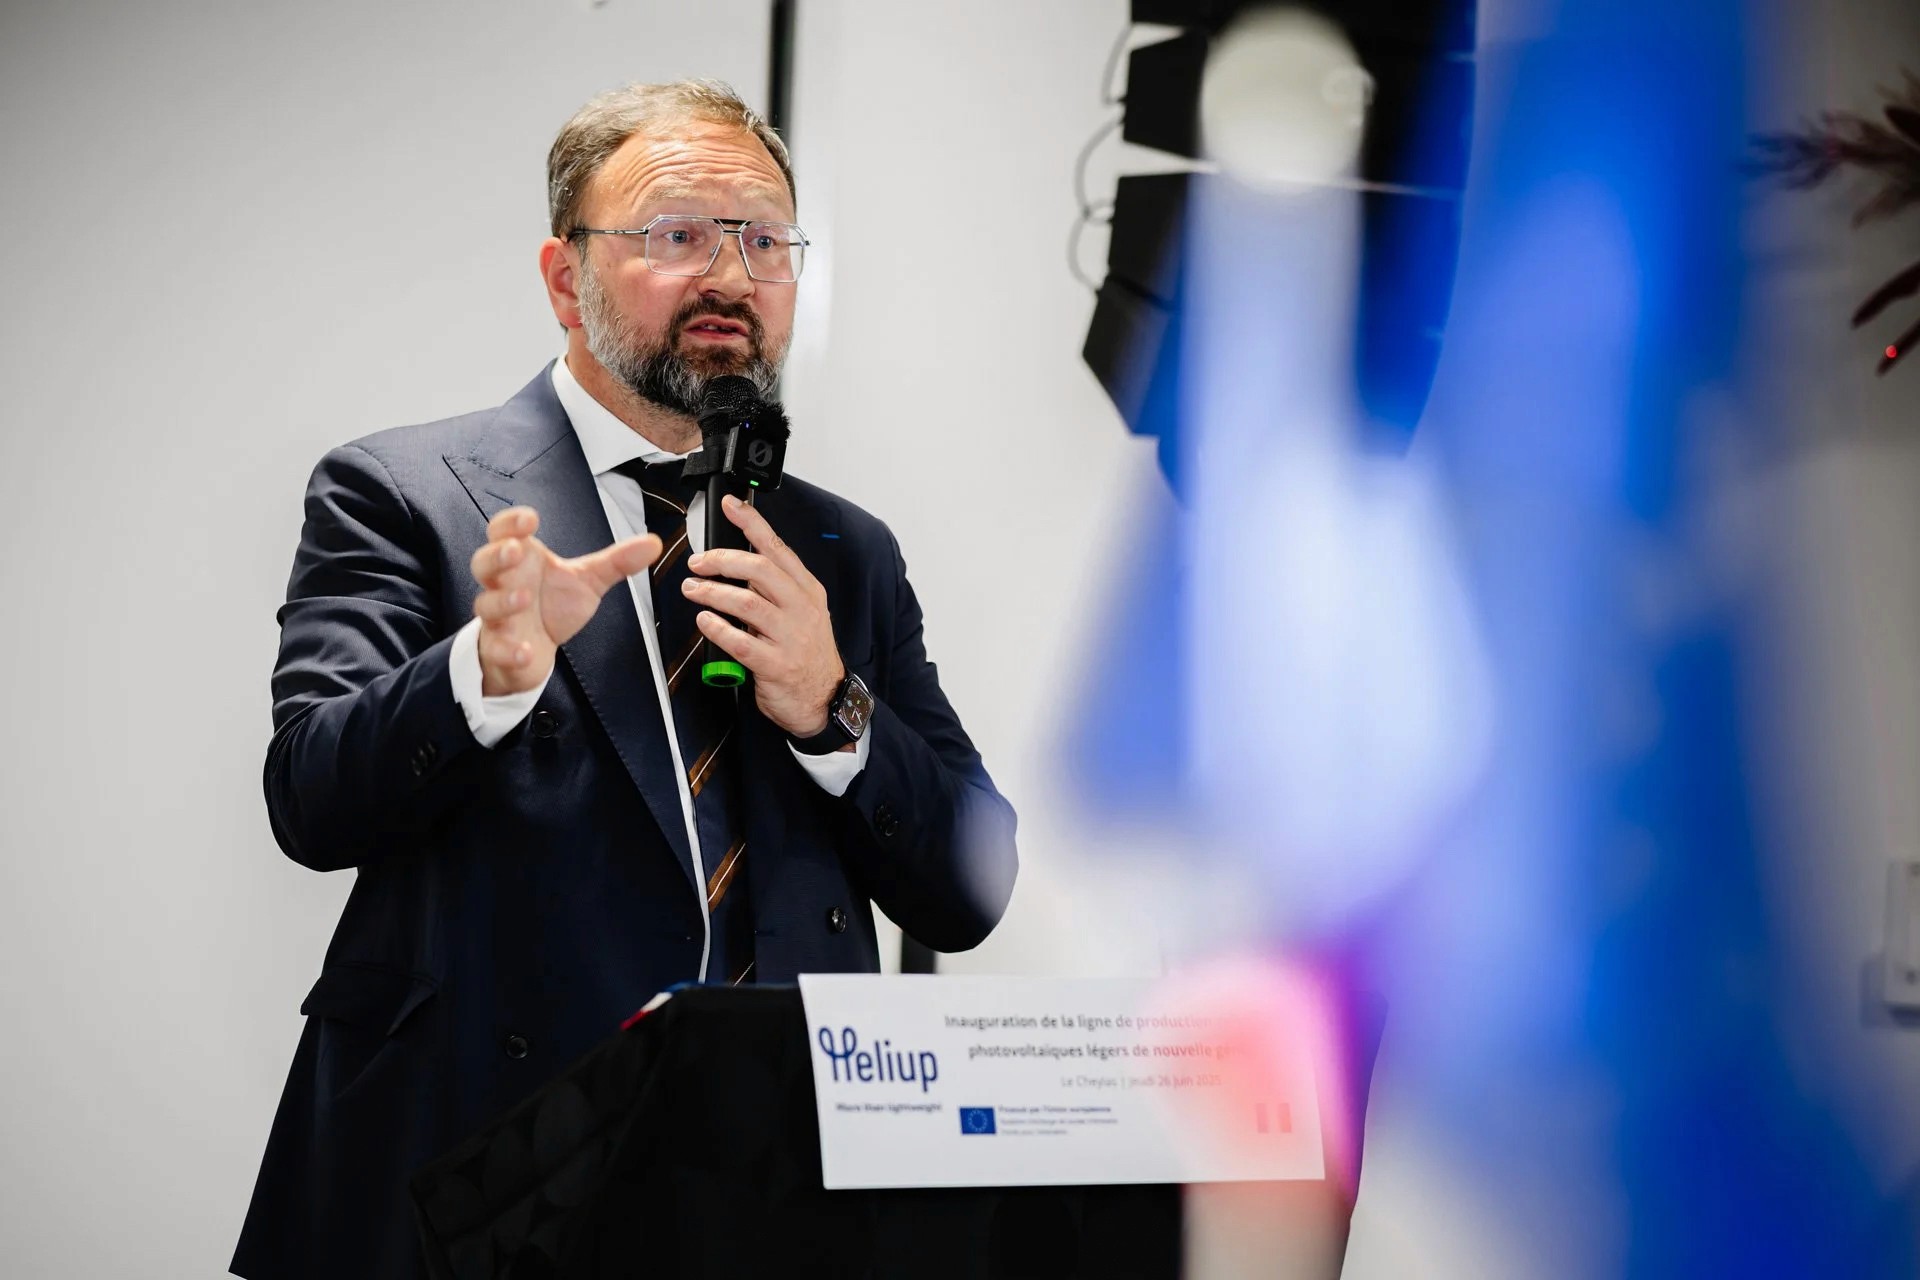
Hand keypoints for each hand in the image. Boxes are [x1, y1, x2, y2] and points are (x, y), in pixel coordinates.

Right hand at [470, 507, 661, 695]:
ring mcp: (499, 618)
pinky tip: (525, 650)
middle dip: (497, 555)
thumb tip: (653, 543)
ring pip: (486, 605)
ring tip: (524, 597)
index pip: (505, 532)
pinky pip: (498, 649)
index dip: (512, 523)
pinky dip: (510, 650)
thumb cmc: (552, 606)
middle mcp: (505, 585)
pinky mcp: (500, 649)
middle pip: (484, 563)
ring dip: (502, 600)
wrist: (535, 651)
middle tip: (515, 551)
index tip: (530, 519)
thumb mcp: (587, 581)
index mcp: (524, 561)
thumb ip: (617, 562)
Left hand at [683, 494, 845, 737]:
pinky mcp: (776, 665)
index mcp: (807, 591)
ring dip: (712, 593)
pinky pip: (739, 642)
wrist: (825, 699)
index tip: (730, 506)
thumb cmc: (807, 653)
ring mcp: (790, 637)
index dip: (751, 524)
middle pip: (759, 570)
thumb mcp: (803, 612)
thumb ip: (776, 589)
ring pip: (745, 603)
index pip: (777, 548)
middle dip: (721, 561)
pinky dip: (716, 628)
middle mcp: (801, 609)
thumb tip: (737, 564)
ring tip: (693, 590)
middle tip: (698, 563)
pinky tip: (704, 622)